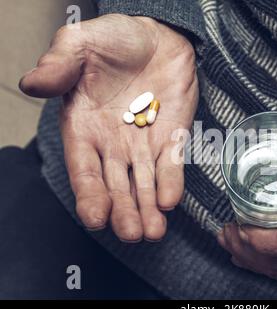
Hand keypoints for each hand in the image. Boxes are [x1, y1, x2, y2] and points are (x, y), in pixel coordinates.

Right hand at [20, 14, 197, 241]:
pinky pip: (171, 165)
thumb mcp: (81, 44)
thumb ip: (59, 64)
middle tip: (131, 232)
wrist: (157, 36)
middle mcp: (112, 145)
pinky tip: (170, 201)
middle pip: (115, 186)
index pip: (84, 169)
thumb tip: (32, 82)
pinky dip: (171, 183)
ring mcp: (144, 145)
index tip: (94, 216)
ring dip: (148, 208)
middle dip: (123, 211)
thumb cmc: (116, 41)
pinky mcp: (172, 138)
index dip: (89, 194)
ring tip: (152, 231)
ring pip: (144, 184)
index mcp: (84, 129)